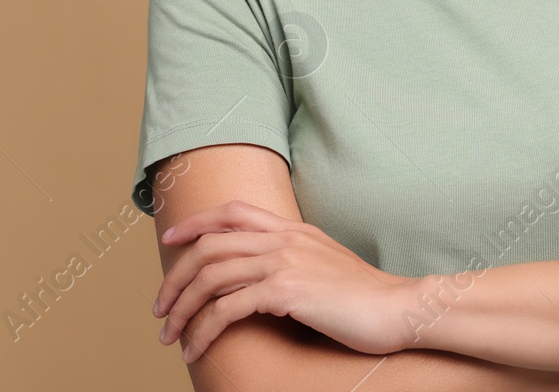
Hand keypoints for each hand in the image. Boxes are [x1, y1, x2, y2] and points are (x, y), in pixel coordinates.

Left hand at [154, 200, 419, 361]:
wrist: (398, 307)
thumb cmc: (366, 297)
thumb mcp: (326, 265)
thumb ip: (295, 260)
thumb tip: (263, 277)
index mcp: (293, 229)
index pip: (232, 211)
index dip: (195, 222)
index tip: (171, 240)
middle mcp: (284, 239)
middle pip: (210, 245)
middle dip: (175, 277)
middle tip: (160, 308)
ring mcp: (284, 262)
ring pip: (211, 276)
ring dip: (182, 308)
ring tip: (170, 335)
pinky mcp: (286, 291)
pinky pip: (227, 308)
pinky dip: (203, 329)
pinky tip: (196, 348)